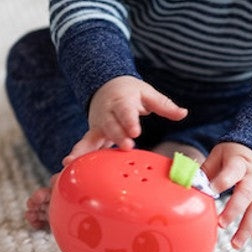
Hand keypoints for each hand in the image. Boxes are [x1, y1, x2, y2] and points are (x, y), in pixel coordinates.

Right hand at [63, 76, 186, 164]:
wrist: (105, 85)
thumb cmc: (131, 92)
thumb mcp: (148, 94)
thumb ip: (165, 106)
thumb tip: (183, 113)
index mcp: (122, 102)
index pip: (126, 112)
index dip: (129, 122)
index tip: (135, 132)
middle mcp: (107, 114)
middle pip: (111, 126)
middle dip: (117, 137)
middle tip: (126, 148)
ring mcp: (98, 125)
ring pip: (92, 137)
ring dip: (88, 150)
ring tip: (76, 161)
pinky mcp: (92, 135)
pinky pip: (84, 146)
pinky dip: (77, 155)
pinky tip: (68, 167)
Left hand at [202, 142, 251, 249]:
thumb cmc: (236, 155)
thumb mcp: (220, 154)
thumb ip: (207, 170)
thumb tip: (189, 186)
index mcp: (239, 163)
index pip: (232, 171)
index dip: (222, 181)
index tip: (211, 191)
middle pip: (246, 195)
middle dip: (234, 211)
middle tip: (221, 225)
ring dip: (248, 228)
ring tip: (235, 244)